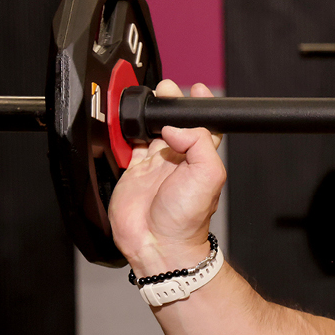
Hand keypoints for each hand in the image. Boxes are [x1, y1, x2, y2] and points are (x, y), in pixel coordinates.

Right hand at [108, 80, 225, 275]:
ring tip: (145, 102)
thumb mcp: (208, 176)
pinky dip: (126, 132)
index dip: (200, 107)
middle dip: (170, 105)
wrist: (159, 243)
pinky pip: (129, 145)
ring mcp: (155, 164)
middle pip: (175, 123)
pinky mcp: (134, 171)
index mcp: (200, 156)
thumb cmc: (188, 218)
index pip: (204, 125)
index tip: (195, 90)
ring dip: (148, 116)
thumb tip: (175, 127)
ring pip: (152, 130)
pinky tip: (126, 122)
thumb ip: (198, 144)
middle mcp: (179, 158)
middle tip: (165, 91)